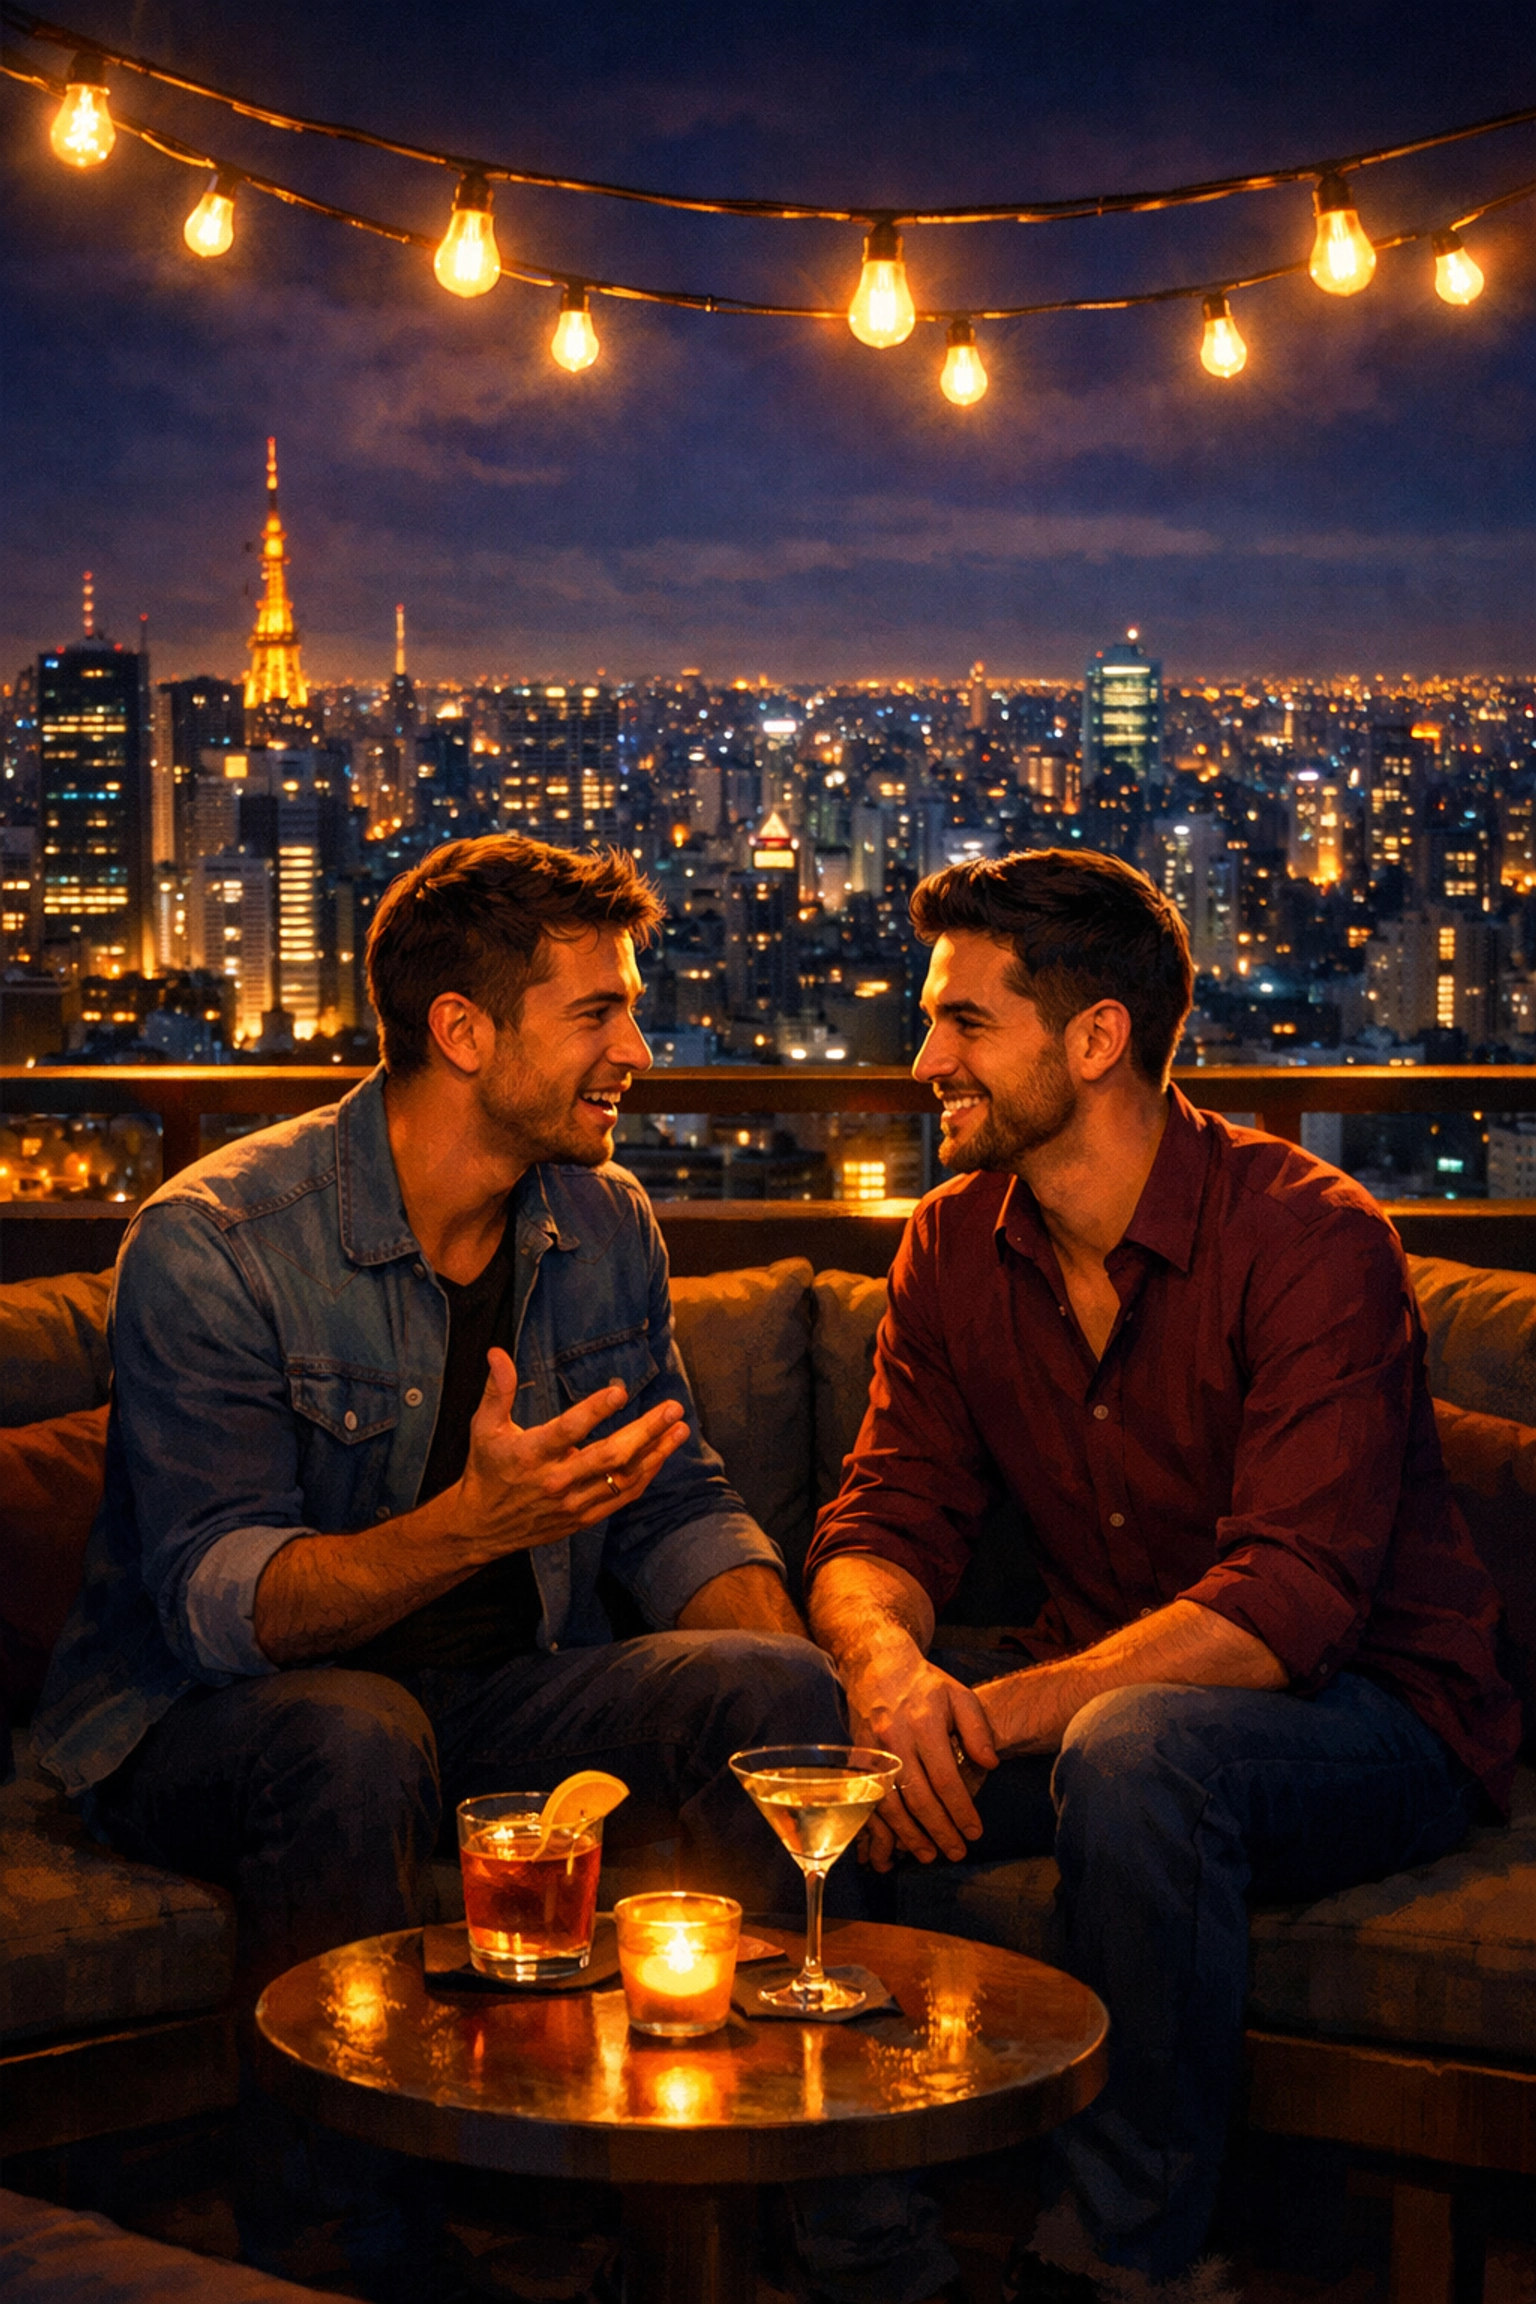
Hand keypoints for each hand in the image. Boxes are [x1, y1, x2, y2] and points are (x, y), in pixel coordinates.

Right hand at [455, 1348, 689, 1561]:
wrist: (481, 1526)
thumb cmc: (486, 1469)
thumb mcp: (484, 1427)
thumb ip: (497, 1390)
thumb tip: (497, 1353)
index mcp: (531, 1455)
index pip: (568, 1431)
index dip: (594, 1411)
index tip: (620, 1391)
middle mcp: (556, 1481)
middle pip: (608, 1456)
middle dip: (645, 1431)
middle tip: (672, 1408)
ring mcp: (572, 1503)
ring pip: (623, 1478)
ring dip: (656, 1453)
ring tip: (680, 1429)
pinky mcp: (582, 1517)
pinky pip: (622, 1497)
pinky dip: (645, 1476)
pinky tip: (662, 1455)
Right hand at [842, 1629, 997, 1869]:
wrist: (877, 1664)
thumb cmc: (925, 1684)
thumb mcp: (959, 1695)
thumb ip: (978, 1729)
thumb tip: (991, 1765)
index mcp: (924, 1723)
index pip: (945, 1778)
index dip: (960, 1810)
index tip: (975, 1832)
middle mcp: (894, 1739)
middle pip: (917, 1797)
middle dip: (938, 1831)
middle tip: (956, 1853)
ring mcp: (871, 1750)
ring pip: (888, 1804)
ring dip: (908, 1835)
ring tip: (928, 1855)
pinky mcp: (856, 1759)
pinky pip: (867, 1800)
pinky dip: (877, 1827)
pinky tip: (890, 1845)